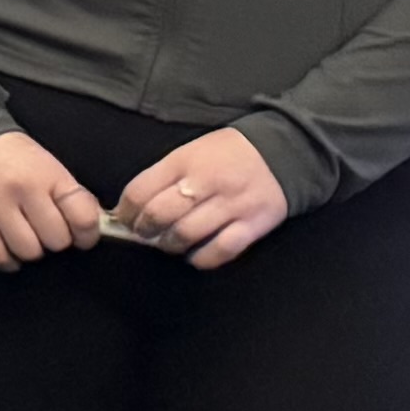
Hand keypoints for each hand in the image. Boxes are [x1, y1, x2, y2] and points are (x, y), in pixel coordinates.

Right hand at [0, 129, 102, 270]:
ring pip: (27, 251)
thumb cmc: (17, 157)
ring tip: (28, 238)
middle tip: (48, 232)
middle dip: (56, 241)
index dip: (87, 235)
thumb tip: (91, 228)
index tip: (82, 237)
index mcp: (49, 176)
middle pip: (55, 240)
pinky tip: (10, 250)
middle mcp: (23, 190)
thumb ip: (70, 196)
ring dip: (32, 250)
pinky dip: (8, 260)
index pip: (82, 218)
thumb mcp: (51, 167)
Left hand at [108, 125, 293, 269]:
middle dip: (143, 231)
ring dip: (169, 245)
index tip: (124, 219)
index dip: (125, 211)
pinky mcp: (253, 225)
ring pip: (185, 235)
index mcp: (185, 160)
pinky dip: (201, 259)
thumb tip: (132, 208)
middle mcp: (206, 182)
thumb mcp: (191, 152)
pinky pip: (219, 251)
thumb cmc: (228, 153)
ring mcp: (231, 205)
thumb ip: (164, 177)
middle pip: (159, 215)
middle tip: (144, 234)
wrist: (285, 151)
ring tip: (169, 243)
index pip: (140, 191)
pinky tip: (195, 254)